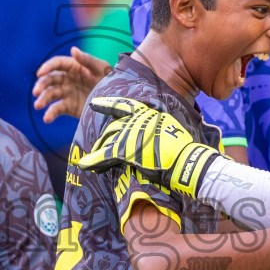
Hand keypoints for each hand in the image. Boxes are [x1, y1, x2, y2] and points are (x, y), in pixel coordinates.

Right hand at [33, 47, 111, 122]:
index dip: (47, 67)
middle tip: (36, 92)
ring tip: (38, 105)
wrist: (118, 102)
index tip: (40, 73)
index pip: (56, 64)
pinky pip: (56, 109)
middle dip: (41, 85)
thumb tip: (73, 50)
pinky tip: (46, 119)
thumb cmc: (111, 80)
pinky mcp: (68, 107)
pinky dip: (50, 114)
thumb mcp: (102, 69)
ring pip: (50, 94)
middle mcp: (67, 79)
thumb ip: (87, 60)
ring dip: (42, 99)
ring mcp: (67, 93)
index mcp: (74, 66)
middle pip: (49, 80)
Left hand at [76, 97, 220, 197]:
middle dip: (104, 140)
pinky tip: (84, 165)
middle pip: (113, 128)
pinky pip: (104, 155)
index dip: (107, 104)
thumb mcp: (171, 131)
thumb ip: (157, 129)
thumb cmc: (183, 150)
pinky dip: (93, 161)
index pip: (123, 106)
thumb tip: (155, 134)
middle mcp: (136, 120)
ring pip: (107, 141)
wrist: (186, 161)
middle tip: (98, 148)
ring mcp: (129, 134)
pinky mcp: (125, 150)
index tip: (93, 104)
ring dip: (99, 151)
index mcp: (147, 113)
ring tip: (91, 161)